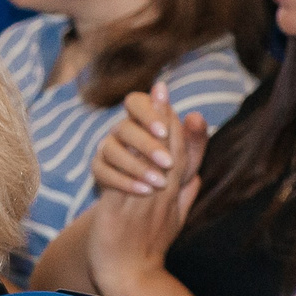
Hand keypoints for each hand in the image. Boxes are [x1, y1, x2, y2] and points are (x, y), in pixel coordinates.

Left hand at [88, 95, 206, 295]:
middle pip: (170, 149)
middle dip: (165, 116)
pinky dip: (126, 154)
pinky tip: (119, 136)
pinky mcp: (122, 209)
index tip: (170, 98)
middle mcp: (164, 194)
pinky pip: (126, 176)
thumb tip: (197, 174)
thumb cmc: (149, 248)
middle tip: (160, 88)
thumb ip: (186, 193)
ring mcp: (145, 201)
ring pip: (152, 158)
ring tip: (143, 102)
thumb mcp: (175, 218)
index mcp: (176, 193)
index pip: (183, 153)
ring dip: (148, 127)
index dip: (177, 124)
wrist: (131, 275)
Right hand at [91, 82, 203, 196]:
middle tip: (168, 163)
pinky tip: (145, 190)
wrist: (157, 194)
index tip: (164, 131)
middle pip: (124, 127)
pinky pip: (103, 171)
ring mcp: (107, 147)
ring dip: (136, 166)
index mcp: (143, 117)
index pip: (136, 101)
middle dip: (147, 145)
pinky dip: (124, 182)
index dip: (148, 113)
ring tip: (159, 182)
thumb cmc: (175, 165)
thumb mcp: (189, 153)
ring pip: (111, 149)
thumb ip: (195, 135)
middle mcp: (122, 129)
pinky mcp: (99, 168)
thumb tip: (195, 116)